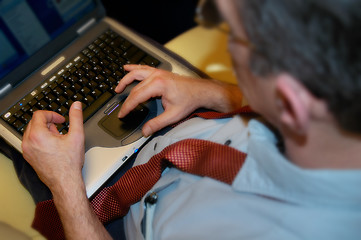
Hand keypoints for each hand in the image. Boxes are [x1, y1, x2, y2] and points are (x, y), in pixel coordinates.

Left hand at [22, 101, 84, 190]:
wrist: (65, 182)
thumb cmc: (69, 163)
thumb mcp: (77, 136)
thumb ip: (76, 117)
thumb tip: (76, 105)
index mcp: (38, 135)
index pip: (40, 115)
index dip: (53, 114)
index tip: (61, 120)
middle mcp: (28, 142)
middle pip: (34, 122)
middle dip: (48, 123)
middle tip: (61, 129)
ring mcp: (27, 151)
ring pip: (32, 132)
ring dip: (44, 131)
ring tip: (58, 139)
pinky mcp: (29, 157)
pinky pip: (31, 142)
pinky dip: (41, 140)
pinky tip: (53, 147)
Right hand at [115, 65, 242, 135]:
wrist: (200, 91)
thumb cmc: (189, 100)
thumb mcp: (173, 115)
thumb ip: (157, 123)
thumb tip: (145, 131)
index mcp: (158, 85)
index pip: (136, 96)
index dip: (127, 107)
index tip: (122, 114)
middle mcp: (156, 76)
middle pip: (135, 88)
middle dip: (127, 100)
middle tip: (122, 110)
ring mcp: (158, 72)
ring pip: (136, 74)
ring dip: (125, 80)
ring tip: (118, 88)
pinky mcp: (160, 72)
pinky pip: (143, 68)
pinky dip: (134, 68)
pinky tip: (127, 67)